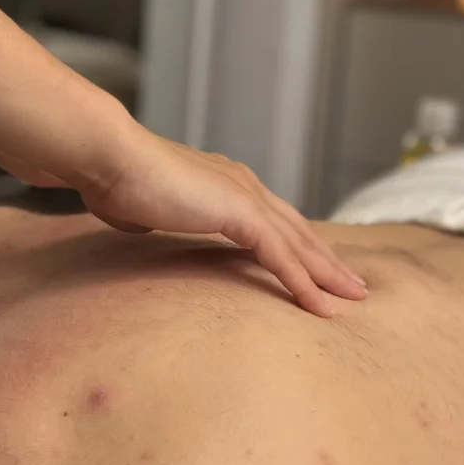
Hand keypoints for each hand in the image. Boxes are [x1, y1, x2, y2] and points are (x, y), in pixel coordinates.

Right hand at [0, 129, 368, 315]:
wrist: (109, 159)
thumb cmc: (114, 180)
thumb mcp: (144, 207)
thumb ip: (156, 216)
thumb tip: (146, 226)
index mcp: (223, 183)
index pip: (272, 219)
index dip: (297, 245)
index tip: (315, 269)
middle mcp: (242, 185)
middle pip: (297, 229)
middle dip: (327, 259)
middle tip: (354, 287)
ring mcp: (244, 196)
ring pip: (298, 243)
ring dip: (327, 272)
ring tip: (353, 298)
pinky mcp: (241, 213)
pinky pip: (280, 255)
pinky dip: (303, 281)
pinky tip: (320, 305)